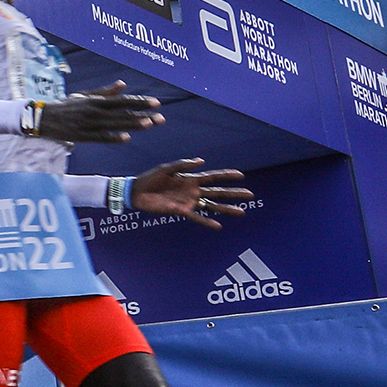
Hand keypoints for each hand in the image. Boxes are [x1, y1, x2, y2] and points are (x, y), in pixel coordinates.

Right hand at [36, 83, 162, 142]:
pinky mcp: (81, 136)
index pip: (122, 101)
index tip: (156, 103)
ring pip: (114, 124)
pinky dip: (112, 138)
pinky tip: (126, 138)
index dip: (140, 102)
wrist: (42, 117)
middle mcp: (94, 111)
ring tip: (149, 124)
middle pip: (123, 113)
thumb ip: (105, 91)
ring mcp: (88, 124)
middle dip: (143, 115)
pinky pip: (100, 137)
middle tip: (161, 118)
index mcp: (96, 100)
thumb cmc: (65, 106)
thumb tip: (123, 84)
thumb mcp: (84, 95)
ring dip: (133, 125)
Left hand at [130, 159, 251, 229]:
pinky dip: (207, 221)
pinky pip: (196, 217)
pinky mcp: (180, 211)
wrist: (136, 192)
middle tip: (250, 195)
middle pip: (218, 192)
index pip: (213, 177)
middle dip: (234, 193)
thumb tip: (202, 161)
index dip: (226, 175)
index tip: (241, 175)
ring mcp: (188, 202)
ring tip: (242, 212)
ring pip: (211, 206)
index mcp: (190, 179)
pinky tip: (218, 226)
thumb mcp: (166, 168)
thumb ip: (183, 165)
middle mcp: (193, 191)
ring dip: (226, 209)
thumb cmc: (150, 178)